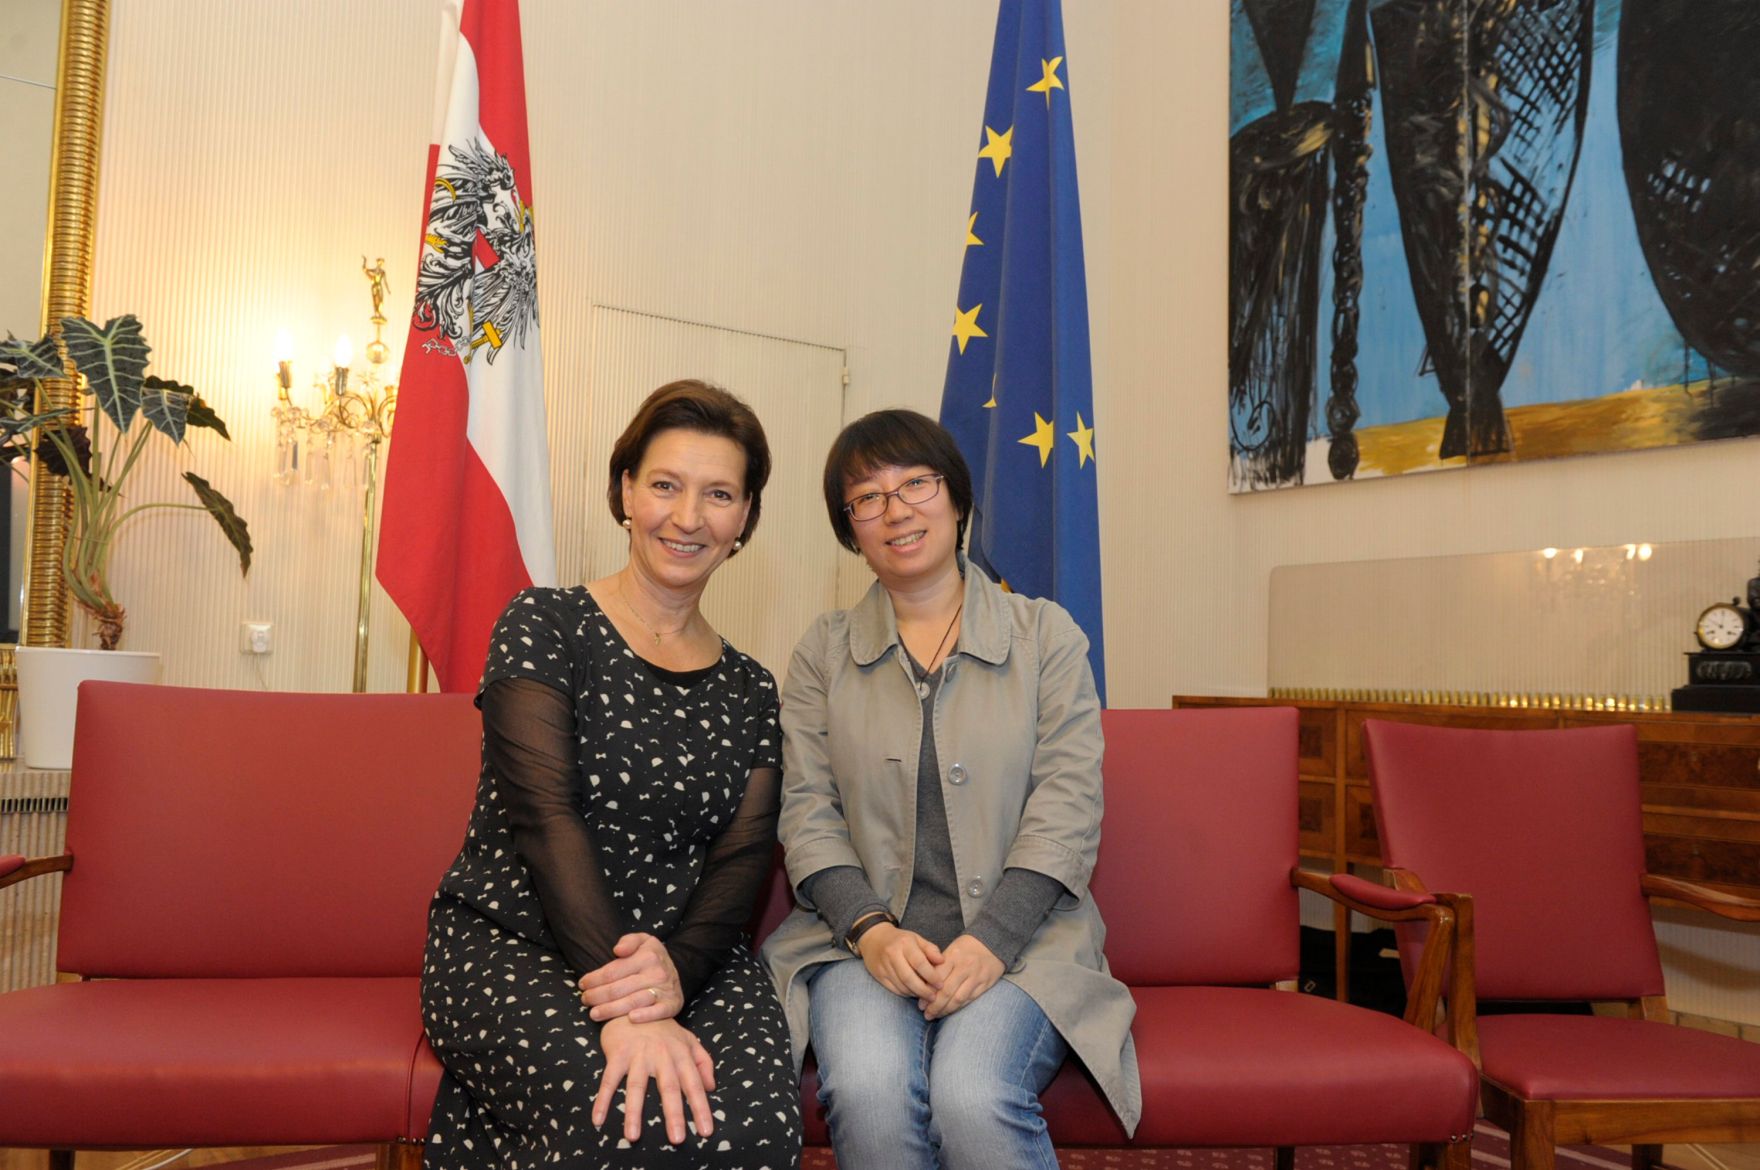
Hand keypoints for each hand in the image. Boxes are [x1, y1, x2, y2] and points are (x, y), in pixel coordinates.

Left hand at [580, 933, 681, 1022]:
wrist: (677, 972)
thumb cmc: (651, 958)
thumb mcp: (643, 941)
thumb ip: (629, 941)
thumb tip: (618, 950)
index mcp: (647, 956)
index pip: (612, 971)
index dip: (593, 979)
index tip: (582, 984)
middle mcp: (657, 972)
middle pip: (618, 989)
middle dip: (596, 996)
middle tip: (584, 1000)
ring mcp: (665, 989)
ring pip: (632, 1002)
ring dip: (610, 1010)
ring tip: (594, 1014)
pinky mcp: (672, 1004)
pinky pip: (658, 1012)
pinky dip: (645, 1016)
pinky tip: (631, 1019)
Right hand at [593, 1016, 715, 1144]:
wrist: (633, 1003)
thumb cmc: (662, 1028)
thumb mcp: (688, 1040)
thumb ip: (703, 1062)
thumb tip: (712, 1087)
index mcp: (681, 1054)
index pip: (694, 1084)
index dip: (701, 1108)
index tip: (705, 1131)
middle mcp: (662, 1054)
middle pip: (669, 1087)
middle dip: (674, 1114)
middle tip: (677, 1139)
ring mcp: (638, 1054)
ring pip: (638, 1086)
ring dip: (634, 1112)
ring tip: (633, 1136)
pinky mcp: (617, 1054)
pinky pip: (609, 1079)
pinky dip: (602, 1099)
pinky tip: (598, 1120)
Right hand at [857, 922, 944, 999]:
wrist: (874, 939)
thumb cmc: (900, 940)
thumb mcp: (916, 939)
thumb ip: (931, 950)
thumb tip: (943, 961)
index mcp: (905, 943)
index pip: (919, 963)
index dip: (931, 976)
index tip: (941, 984)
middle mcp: (892, 954)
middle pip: (909, 978)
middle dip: (923, 990)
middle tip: (934, 997)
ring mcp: (884, 966)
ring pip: (901, 986)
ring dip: (915, 993)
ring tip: (926, 996)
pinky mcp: (879, 975)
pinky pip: (894, 989)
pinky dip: (906, 993)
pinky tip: (914, 993)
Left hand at [918, 934, 1002, 1020]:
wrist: (993, 944)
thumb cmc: (966, 948)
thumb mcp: (951, 950)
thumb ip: (939, 966)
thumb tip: (923, 985)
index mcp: (953, 956)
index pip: (937, 978)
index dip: (927, 992)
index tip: (921, 1003)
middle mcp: (965, 967)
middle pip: (947, 991)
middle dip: (934, 1006)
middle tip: (926, 1014)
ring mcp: (976, 976)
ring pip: (958, 999)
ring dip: (945, 1010)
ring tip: (936, 1015)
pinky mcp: (985, 984)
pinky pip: (969, 999)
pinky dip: (958, 1007)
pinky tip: (950, 1011)